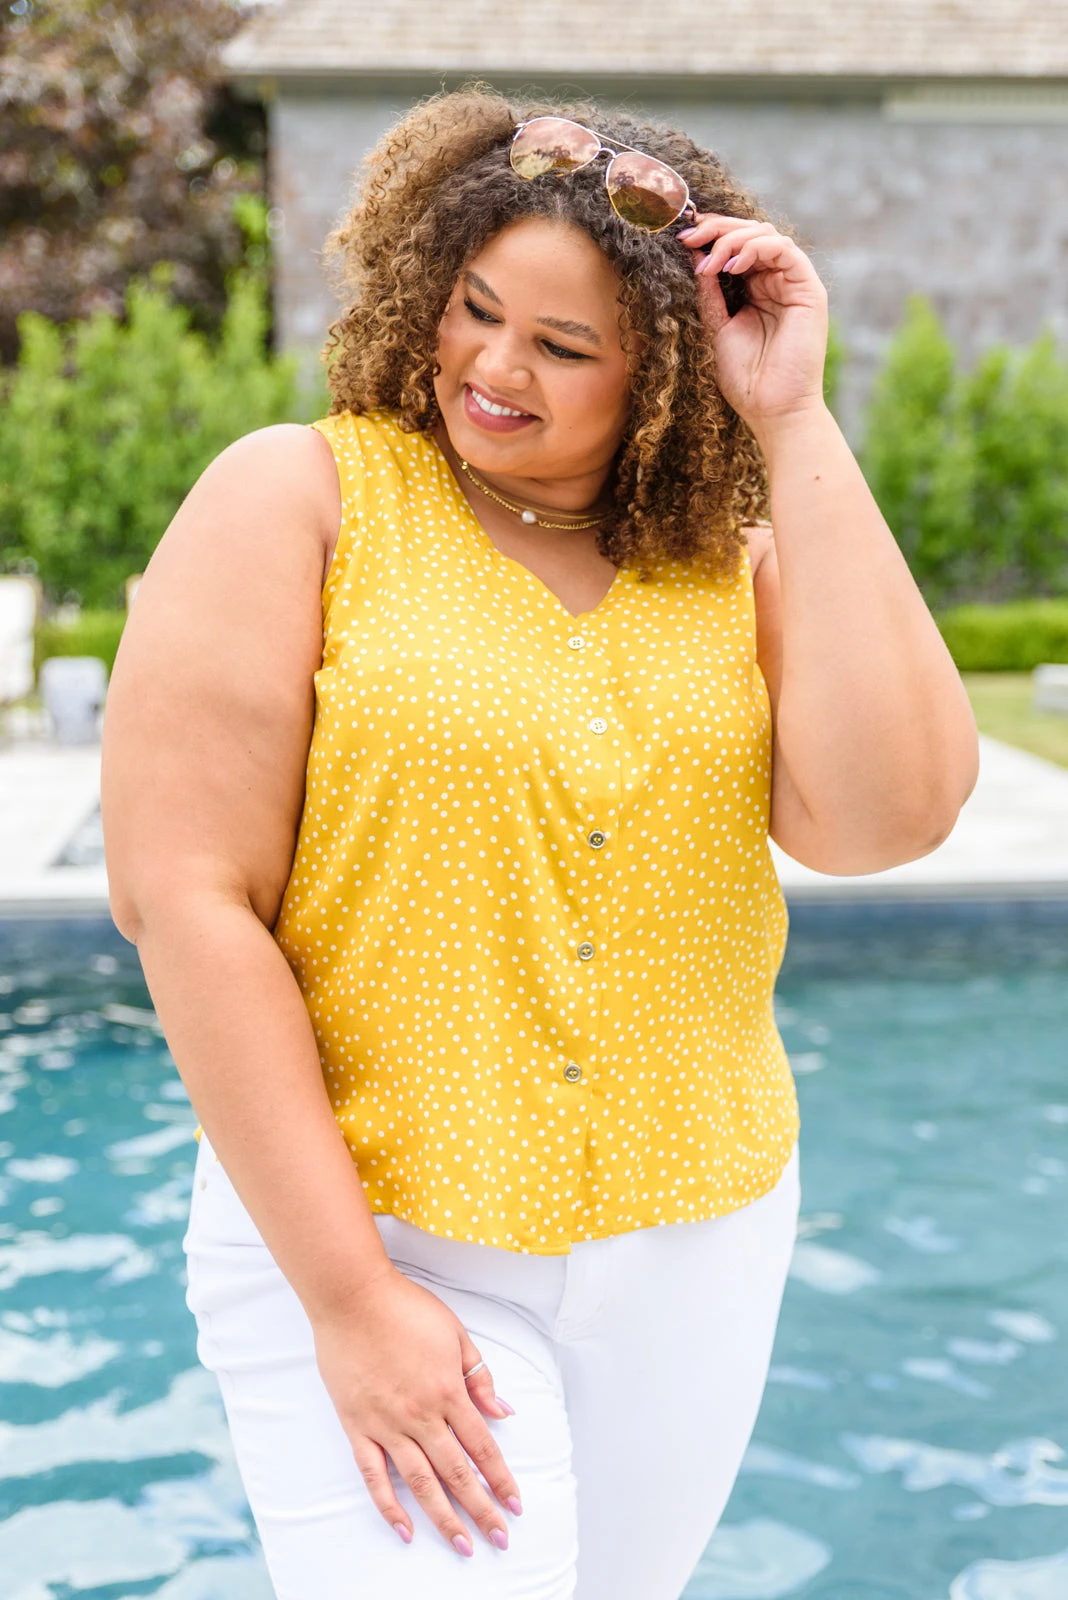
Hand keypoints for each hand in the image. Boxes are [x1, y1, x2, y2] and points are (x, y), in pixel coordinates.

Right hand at [311, 1263, 520, 1555]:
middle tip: (499, 1539)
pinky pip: (374, 1476)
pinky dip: (390, 1506)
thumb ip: (479, 1376)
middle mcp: (421, 1416)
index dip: (501, 1479)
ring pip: (421, 1482)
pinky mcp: (358, 1427)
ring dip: (444, 1518)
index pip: (482, 1447)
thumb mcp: (455, 1333)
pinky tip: (405, 1528)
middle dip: (481, 1510)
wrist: (354, 1297)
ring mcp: (387, 1424)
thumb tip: (503, 1411)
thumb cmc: (406, 1308)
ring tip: (462, 1545)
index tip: (515, 1505)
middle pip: (458, 1473)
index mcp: (449, 1392)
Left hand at [677, 213, 829, 432]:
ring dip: (733, 239)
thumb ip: (709, 292)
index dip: (710, 235)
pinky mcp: (809, 290)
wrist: (772, 409)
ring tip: (710, 261)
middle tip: (689, 237)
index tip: (681, 238)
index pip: (736, 246)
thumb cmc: (746, 378)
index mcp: (755, 289)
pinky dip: (757, 248)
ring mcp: (793, 284)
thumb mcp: (717, 327)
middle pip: (750, 233)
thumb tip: (694, 255)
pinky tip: (733, 266)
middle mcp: (775, 282)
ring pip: (766, 235)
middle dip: (717, 229)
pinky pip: (785, 249)